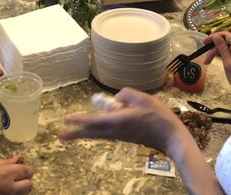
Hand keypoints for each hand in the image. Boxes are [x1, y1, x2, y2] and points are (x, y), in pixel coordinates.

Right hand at [0, 156, 33, 194]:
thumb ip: (7, 161)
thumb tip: (18, 158)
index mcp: (7, 173)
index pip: (27, 171)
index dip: (28, 169)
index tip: (25, 167)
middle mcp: (10, 187)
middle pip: (29, 184)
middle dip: (27, 179)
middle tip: (21, 175)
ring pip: (24, 193)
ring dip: (23, 187)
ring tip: (16, 183)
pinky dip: (16, 193)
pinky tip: (10, 188)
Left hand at [60, 87, 187, 153]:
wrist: (170, 136)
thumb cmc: (158, 116)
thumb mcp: (143, 98)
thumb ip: (126, 94)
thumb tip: (117, 98)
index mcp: (119, 120)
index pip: (95, 120)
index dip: (80, 119)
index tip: (67, 119)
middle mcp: (116, 130)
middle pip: (92, 132)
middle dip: (75, 133)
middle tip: (60, 135)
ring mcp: (120, 135)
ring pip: (97, 134)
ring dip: (83, 133)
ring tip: (69, 134)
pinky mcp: (124, 136)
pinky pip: (105, 134)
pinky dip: (94, 132)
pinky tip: (91, 130)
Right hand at [203, 32, 230, 97]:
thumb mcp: (228, 64)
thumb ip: (222, 48)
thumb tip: (215, 36)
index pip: (225, 35)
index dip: (213, 37)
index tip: (204, 43)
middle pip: (227, 41)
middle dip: (215, 48)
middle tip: (206, 58)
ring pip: (230, 46)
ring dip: (220, 52)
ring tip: (209, 61)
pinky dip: (226, 54)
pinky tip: (220, 60)